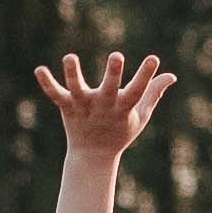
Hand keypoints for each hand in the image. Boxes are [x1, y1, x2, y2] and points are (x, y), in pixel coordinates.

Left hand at [35, 50, 174, 160]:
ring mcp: (84, 107)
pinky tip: (39, 69)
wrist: (93, 156)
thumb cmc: (120, 132)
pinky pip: (56, 95)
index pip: (138, 91)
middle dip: (113, 74)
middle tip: (117, 56)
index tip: (154, 59)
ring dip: (73, 74)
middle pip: (109, 89)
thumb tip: (172, 75)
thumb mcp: (140, 115)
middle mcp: (104, 106)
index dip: (146, 76)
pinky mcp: (68, 107)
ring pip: (77, 90)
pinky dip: (47, 83)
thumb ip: (153, 93)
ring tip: (69, 57)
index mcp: (123, 108)